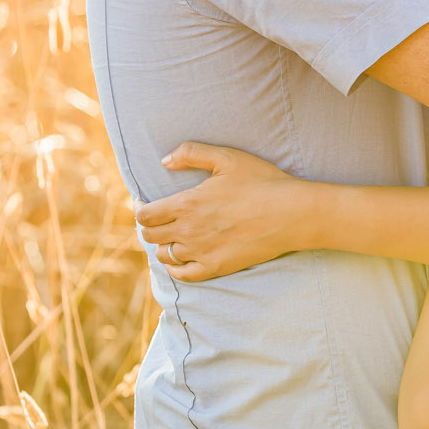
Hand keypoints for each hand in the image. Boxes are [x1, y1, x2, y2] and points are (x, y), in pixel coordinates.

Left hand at [135, 142, 311, 280]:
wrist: (290, 213)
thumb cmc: (260, 181)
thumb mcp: (226, 157)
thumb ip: (191, 153)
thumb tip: (164, 161)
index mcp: (187, 204)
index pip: (145, 215)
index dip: (139, 210)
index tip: (142, 204)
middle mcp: (188, 231)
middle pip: (150, 236)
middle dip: (148, 227)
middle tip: (156, 219)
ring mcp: (201, 252)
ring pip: (164, 255)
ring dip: (163, 245)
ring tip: (170, 236)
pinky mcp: (216, 268)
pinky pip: (183, 275)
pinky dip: (175, 268)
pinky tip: (178, 260)